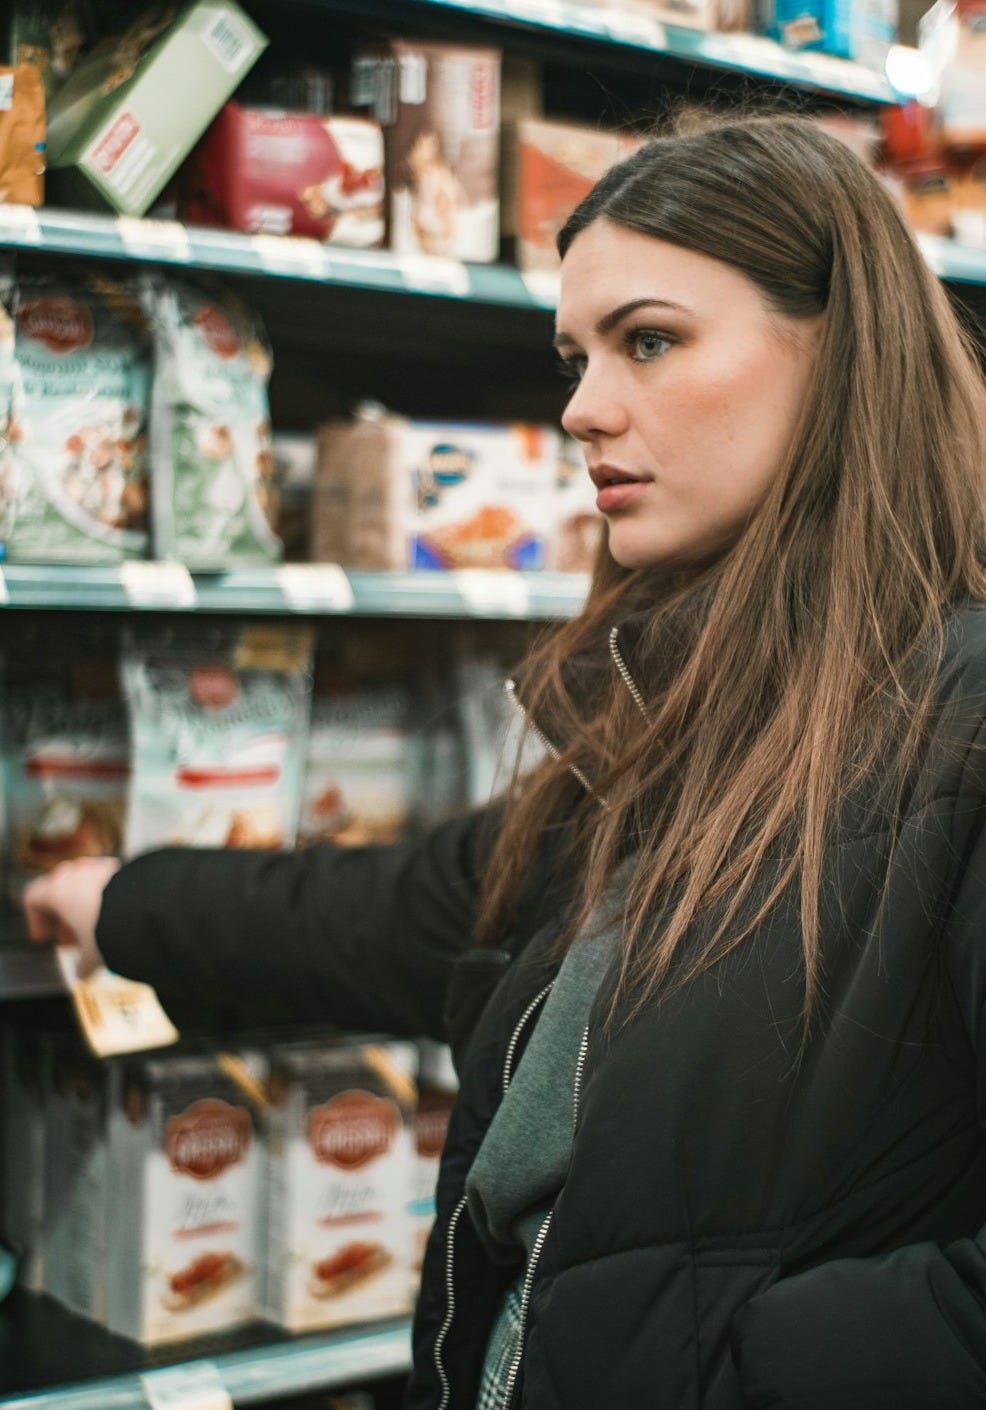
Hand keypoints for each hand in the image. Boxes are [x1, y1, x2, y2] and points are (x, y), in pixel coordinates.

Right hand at [22, 857, 121, 977]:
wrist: (149, 907)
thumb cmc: (112, 927)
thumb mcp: (92, 954)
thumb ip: (82, 964)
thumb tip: (82, 973)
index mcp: (57, 890)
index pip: (33, 897)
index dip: (36, 919)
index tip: (45, 938)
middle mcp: (75, 874)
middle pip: (59, 890)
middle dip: (64, 915)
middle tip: (73, 938)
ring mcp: (99, 867)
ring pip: (84, 884)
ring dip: (85, 905)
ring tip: (96, 930)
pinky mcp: (122, 867)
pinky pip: (106, 881)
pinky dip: (106, 897)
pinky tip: (116, 918)